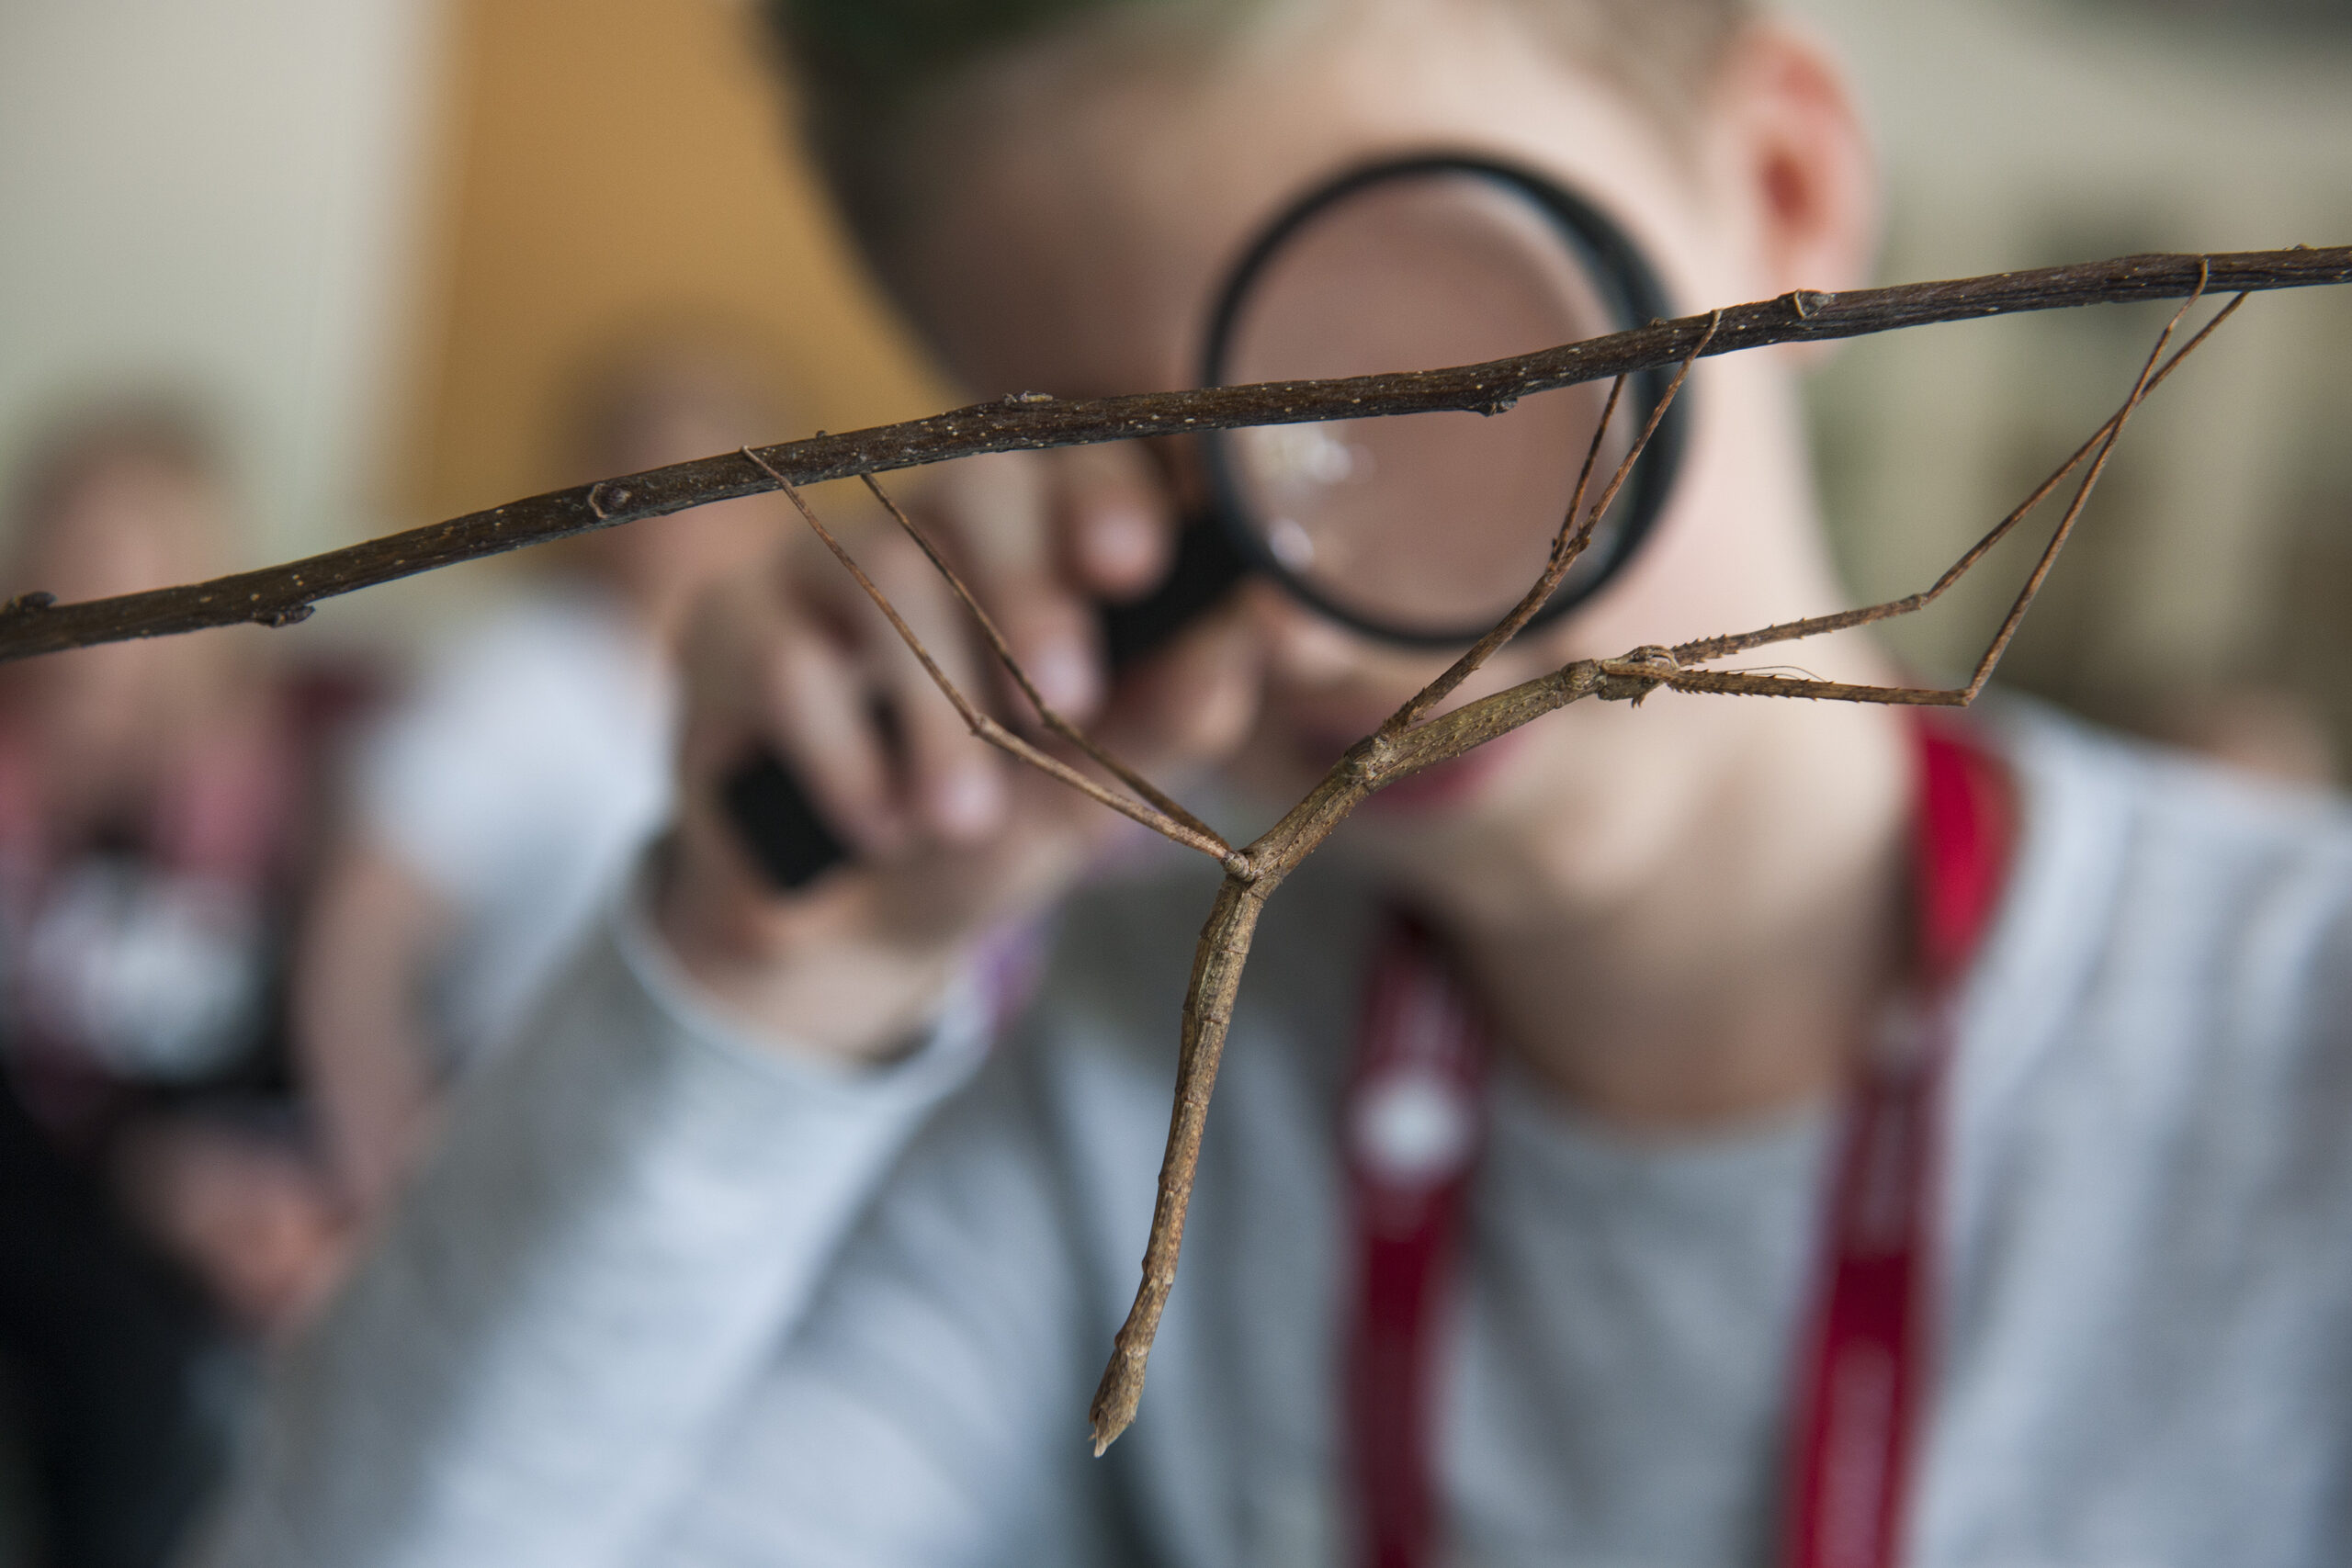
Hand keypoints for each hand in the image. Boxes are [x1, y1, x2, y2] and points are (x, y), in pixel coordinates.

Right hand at [659, 445, 1260, 1063]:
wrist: (849, 931)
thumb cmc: (996, 832)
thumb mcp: (1095, 788)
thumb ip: (1173, 708)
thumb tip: (1257, 625)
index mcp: (1042, 541)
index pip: (1081, 457)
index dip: (1106, 490)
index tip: (1134, 565)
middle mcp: (932, 524)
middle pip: (978, 479)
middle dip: (1029, 589)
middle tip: (1065, 701)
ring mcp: (823, 563)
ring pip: (886, 579)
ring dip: (937, 718)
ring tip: (962, 821)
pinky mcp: (728, 625)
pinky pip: (790, 661)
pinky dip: (847, 758)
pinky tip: (879, 828)